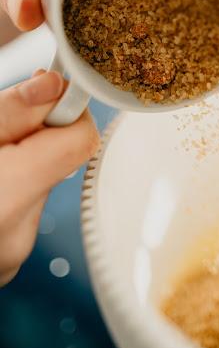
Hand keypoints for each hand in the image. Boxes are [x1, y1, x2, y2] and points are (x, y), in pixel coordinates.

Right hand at [0, 70, 98, 285]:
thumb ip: (12, 111)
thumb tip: (55, 84)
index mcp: (6, 197)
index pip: (82, 140)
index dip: (67, 110)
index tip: (46, 93)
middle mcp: (15, 238)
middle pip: (59, 161)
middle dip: (32, 138)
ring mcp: (10, 257)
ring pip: (40, 184)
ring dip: (18, 165)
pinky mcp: (6, 262)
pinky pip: (24, 210)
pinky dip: (9, 192)